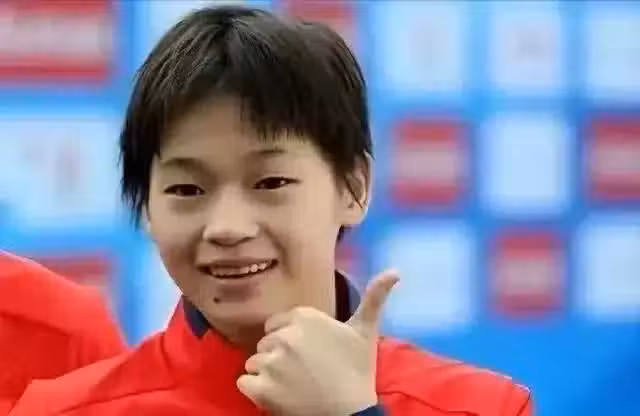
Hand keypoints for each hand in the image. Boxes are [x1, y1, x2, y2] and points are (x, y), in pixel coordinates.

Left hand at [237, 270, 398, 415]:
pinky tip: (276, 395)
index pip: (278, 324)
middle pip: (265, 343)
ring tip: (291, 384)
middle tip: (302, 371)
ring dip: (266, 374)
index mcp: (305, 317)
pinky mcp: (259, 388)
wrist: (350, 414)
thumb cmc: (358, 371)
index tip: (308, 354)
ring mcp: (270, 362)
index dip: (290, 340)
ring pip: (253, 362)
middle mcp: (284, 335)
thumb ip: (374, 298)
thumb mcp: (366, 332)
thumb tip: (395, 271)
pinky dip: (255, 390)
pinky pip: (244, 382)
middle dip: (278, 356)